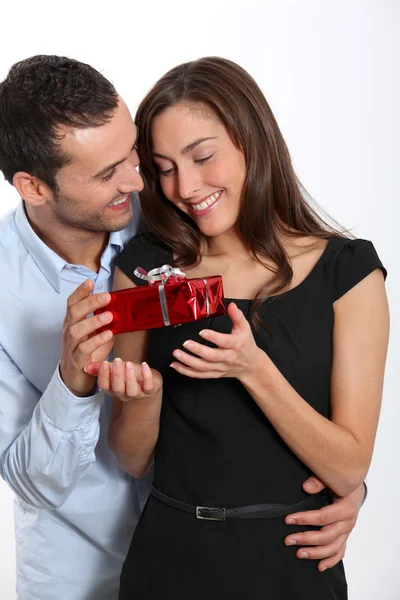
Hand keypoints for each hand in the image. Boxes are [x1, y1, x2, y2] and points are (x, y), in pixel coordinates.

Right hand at [59, 279, 113, 396]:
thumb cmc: (87, 353)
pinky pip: (83, 349)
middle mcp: (69, 332)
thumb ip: (105, 321)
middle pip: (74, 312)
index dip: (80, 292)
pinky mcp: (76, 360)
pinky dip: (96, 341)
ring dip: (93, 321)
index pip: (72, 303)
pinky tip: (108, 335)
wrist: (76, 378)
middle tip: (107, 297)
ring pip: (76, 330)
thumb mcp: (96, 333)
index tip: (90, 282)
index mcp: (73, 322)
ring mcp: (70, 346)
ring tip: (109, 316)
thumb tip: (120, 307)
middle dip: (90, 303)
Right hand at [86, 358, 162, 401]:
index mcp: (113, 388)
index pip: (104, 386)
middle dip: (116, 375)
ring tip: (128, 363)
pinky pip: (149, 387)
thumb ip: (101, 368)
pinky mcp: (150, 391)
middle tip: (117, 360)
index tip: (104, 363)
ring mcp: (137, 394)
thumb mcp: (115, 369)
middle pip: (117, 388)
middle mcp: (124, 394)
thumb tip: (86, 367)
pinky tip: (145, 365)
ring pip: (131, 390)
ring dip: (129, 377)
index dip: (103, 376)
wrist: (149, 382)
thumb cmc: (129, 374)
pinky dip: (147, 376)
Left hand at [170, 302, 261, 379]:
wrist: (251, 365)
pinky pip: (199, 375)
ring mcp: (220, 367)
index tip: (202, 332)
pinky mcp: (214, 374)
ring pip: (203, 367)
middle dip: (197, 351)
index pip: (224, 342)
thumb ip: (237, 316)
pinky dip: (186, 371)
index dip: (213, 337)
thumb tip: (231, 305)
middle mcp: (227, 358)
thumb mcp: (245, 328)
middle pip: (211, 356)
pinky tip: (176, 365)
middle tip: (185, 343)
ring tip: (176, 354)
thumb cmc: (246, 344)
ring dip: (188, 362)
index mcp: (235, 345)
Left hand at [284, 476, 363, 570]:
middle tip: (288, 540)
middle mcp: (348, 523)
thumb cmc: (341, 483)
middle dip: (306, 539)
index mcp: (346, 508)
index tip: (288, 520)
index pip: (323, 517)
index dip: (305, 519)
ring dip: (315, 553)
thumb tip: (306, 488)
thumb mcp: (332, 478)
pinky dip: (331, 561)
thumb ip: (319, 481)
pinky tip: (320, 567)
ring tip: (299, 554)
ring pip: (333, 548)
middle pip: (327, 536)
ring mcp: (347, 532)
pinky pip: (340, 552)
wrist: (356, 488)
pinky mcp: (345, 537)